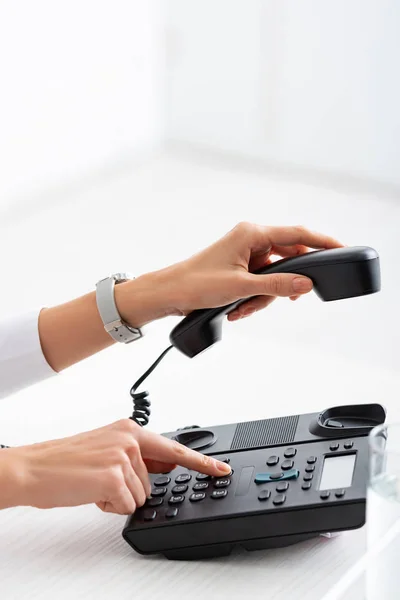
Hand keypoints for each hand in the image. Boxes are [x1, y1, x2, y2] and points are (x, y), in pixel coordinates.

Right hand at [0, 419, 229, 512]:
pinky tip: (91, 492)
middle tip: (101, 480)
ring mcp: (123, 457)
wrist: (35, 468)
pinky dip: (109, 506)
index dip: (201, 462)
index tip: (221, 469)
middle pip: (152, 483)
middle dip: (130, 490)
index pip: (173, 449)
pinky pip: (126, 505)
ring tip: (94, 484)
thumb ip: (140, 456)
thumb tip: (168, 466)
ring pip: (140, 496)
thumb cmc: (66, 462)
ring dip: (117, 498)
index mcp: (130, 430)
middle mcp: (130, 439)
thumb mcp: (108, 450)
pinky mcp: (113, 477)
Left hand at [128, 222, 342, 322]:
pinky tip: (238, 309)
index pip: (297, 234)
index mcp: (252, 233)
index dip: (321, 242)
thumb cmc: (196, 282)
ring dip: (264, 296)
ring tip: (243, 308)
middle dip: (284, 283)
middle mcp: (250, 239)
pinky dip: (254, 297)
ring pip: (273, 274)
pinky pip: (260, 282)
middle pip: (287, 258)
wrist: (169, 293)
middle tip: (288, 298)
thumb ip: (277, 284)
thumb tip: (305, 283)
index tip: (341, 248)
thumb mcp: (241, 287)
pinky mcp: (239, 267)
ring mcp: (245, 254)